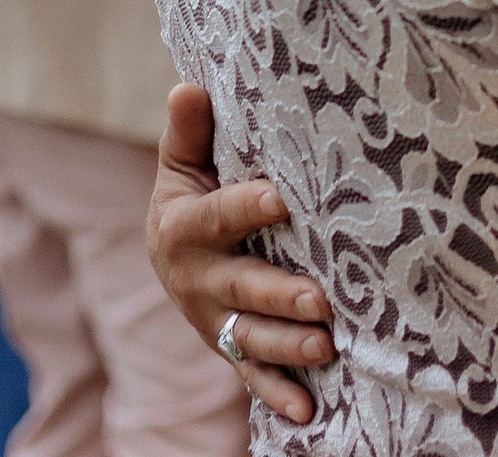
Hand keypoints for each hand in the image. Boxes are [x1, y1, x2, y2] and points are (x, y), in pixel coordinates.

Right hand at [147, 84, 333, 423]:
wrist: (171, 253)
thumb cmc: (193, 193)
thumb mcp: (183, 164)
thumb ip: (189, 131)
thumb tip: (188, 86)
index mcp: (183, 227)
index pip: (218, 216)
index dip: (248, 206)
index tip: (282, 198)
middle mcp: (196, 279)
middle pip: (240, 288)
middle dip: (279, 295)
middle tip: (319, 299)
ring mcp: (214, 320)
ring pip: (251, 337)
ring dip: (287, 346)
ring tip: (326, 345)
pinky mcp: (231, 347)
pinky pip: (253, 376)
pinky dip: (279, 396)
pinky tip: (309, 411)